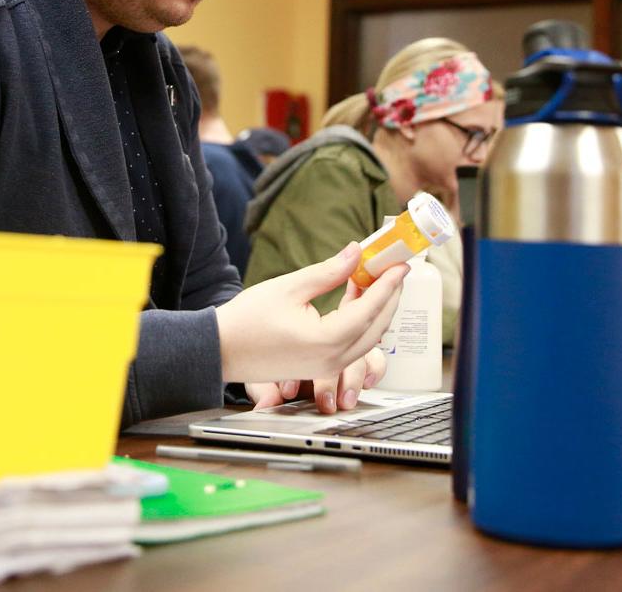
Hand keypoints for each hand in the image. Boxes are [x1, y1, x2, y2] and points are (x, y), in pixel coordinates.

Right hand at [218, 241, 406, 386]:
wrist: (220, 351)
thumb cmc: (247, 320)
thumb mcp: (289, 287)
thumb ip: (328, 272)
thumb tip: (355, 252)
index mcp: (327, 340)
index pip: (371, 308)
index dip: (389, 283)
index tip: (401, 264)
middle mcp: (333, 360)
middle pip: (377, 325)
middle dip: (390, 296)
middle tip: (394, 268)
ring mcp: (328, 368)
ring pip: (368, 338)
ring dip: (376, 308)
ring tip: (375, 278)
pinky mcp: (321, 368)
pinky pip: (354, 345)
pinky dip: (361, 321)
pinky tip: (355, 297)